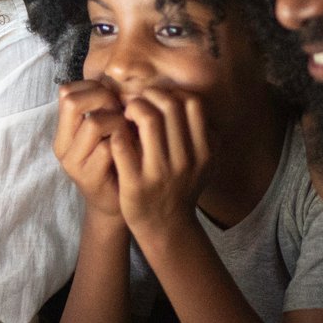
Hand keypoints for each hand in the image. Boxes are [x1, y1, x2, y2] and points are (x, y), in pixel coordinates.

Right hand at [56, 81, 128, 219]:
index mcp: (64, 129)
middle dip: (103, 99)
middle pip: (72, 101)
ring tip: (129, 131)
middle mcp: (62, 145)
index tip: (114, 99)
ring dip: (118, 121)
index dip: (94, 87)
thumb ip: (104, 108)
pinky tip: (134, 149)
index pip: (66, 91)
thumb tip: (118, 78)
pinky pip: (108, 147)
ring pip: (93, 122)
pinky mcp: (88, 178)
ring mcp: (73, 162)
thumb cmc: (117, 161)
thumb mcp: (107, 131)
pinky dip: (125, 143)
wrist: (117, 204)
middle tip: (122, 111)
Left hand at [110, 87, 210, 242]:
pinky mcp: (136, 184)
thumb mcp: (205, 164)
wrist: (166, 228)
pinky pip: (123, 143)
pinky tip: (117, 134)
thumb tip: (191, 101)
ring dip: (134, 108)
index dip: (172, 94)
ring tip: (126, 114)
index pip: (192, 104)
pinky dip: (117, 131)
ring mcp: (160, 172)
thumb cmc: (182, 188)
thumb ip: (206, 135)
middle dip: (149, 96)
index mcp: (204, 152)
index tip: (157, 100)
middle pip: (170, 106)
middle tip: (137, 103)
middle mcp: (185, 160)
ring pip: (148, 120)